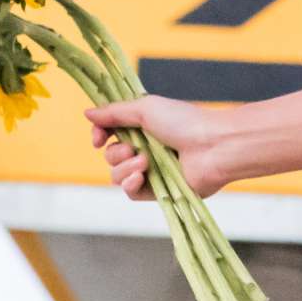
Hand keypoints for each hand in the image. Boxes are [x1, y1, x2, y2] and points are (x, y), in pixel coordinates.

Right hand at [85, 96, 232, 199]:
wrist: (213, 146)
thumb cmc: (185, 122)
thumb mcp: (145, 109)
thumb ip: (114, 113)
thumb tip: (88, 113)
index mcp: (144, 127)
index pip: (109, 134)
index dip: (100, 136)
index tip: (98, 138)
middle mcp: (146, 149)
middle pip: (111, 156)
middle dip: (116, 153)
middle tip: (135, 148)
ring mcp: (152, 170)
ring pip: (117, 175)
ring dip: (125, 168)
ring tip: (145, 161)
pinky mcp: (159, 190)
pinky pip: (130, 192)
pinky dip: (130, 184)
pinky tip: (141, 176)